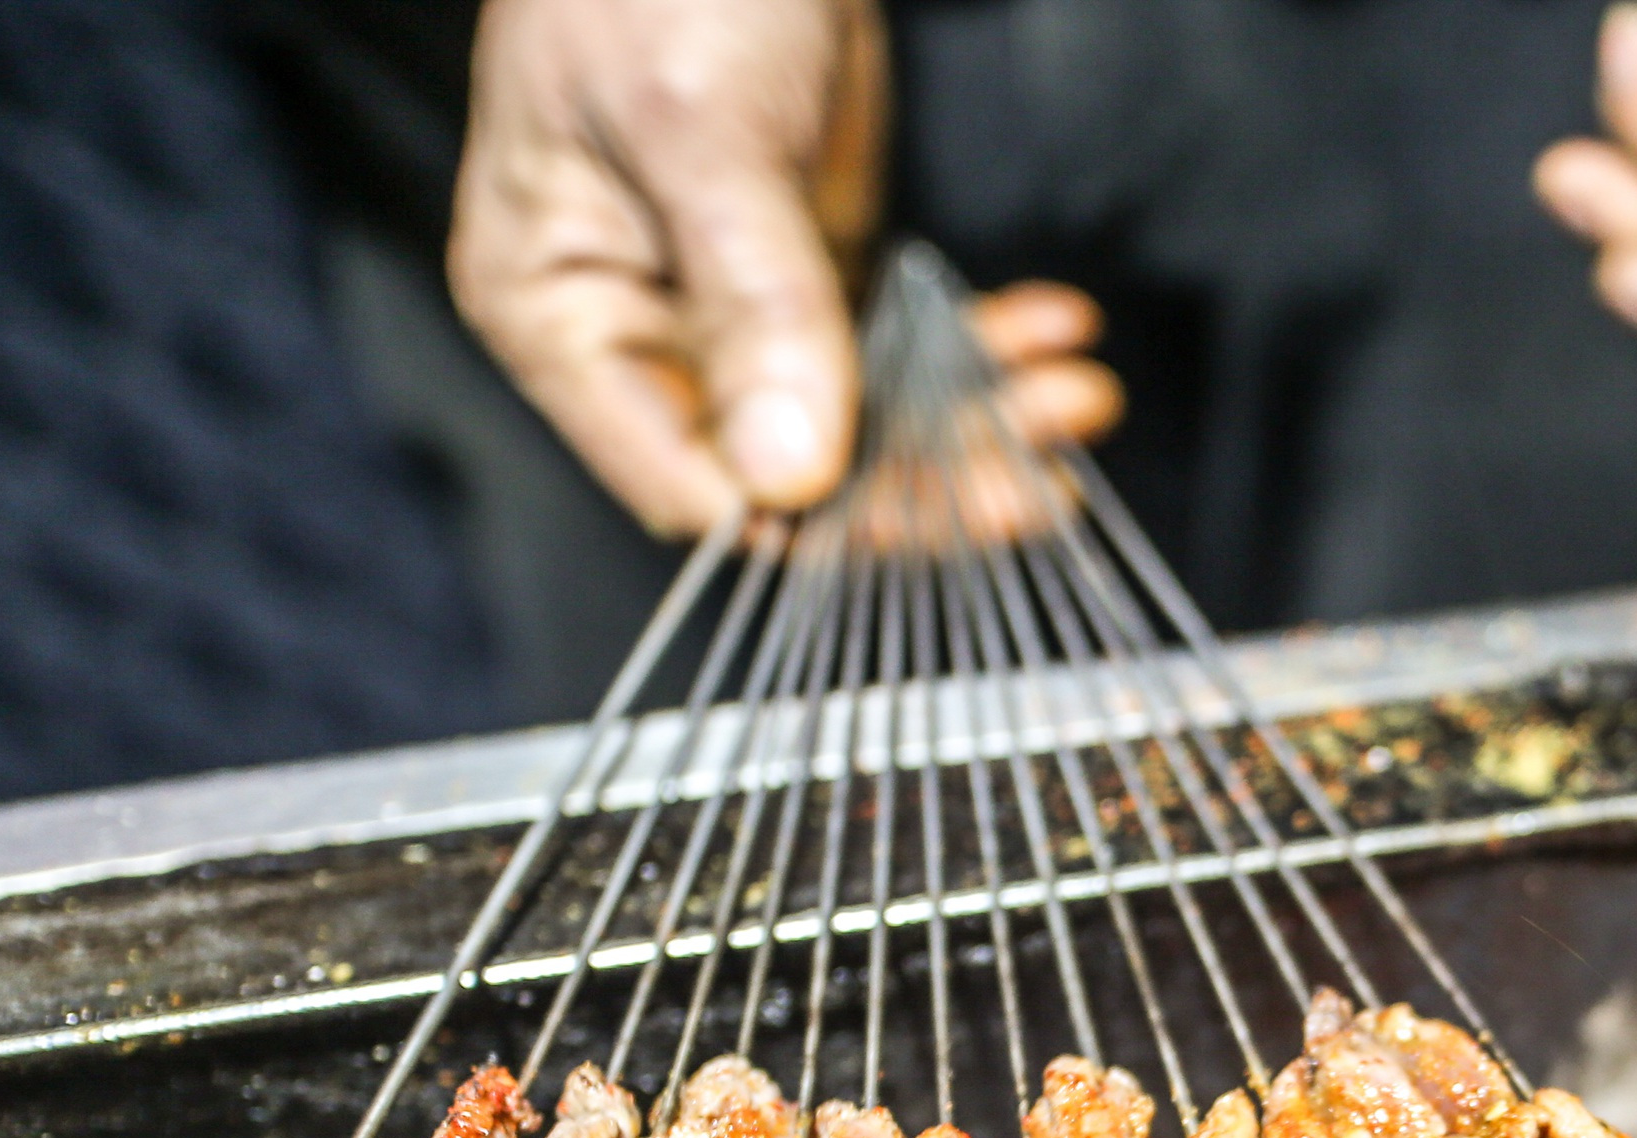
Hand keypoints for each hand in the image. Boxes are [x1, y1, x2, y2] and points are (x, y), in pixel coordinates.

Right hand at [451, 0, 1119, 531]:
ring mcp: (736, 310)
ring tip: (1075, 396)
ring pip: (871, 426)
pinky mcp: (811, 272)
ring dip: (981, 420)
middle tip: (1044, 461)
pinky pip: (907, 354)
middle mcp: (644, 334)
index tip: (921, 500)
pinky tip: (1054, 332)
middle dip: (928, 472)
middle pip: (794, 473)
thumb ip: (751, 299)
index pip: (684, 480)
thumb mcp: (696, 125)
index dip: (807, 513)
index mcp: (561, 316)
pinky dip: (986, 352)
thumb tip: (788, 475)